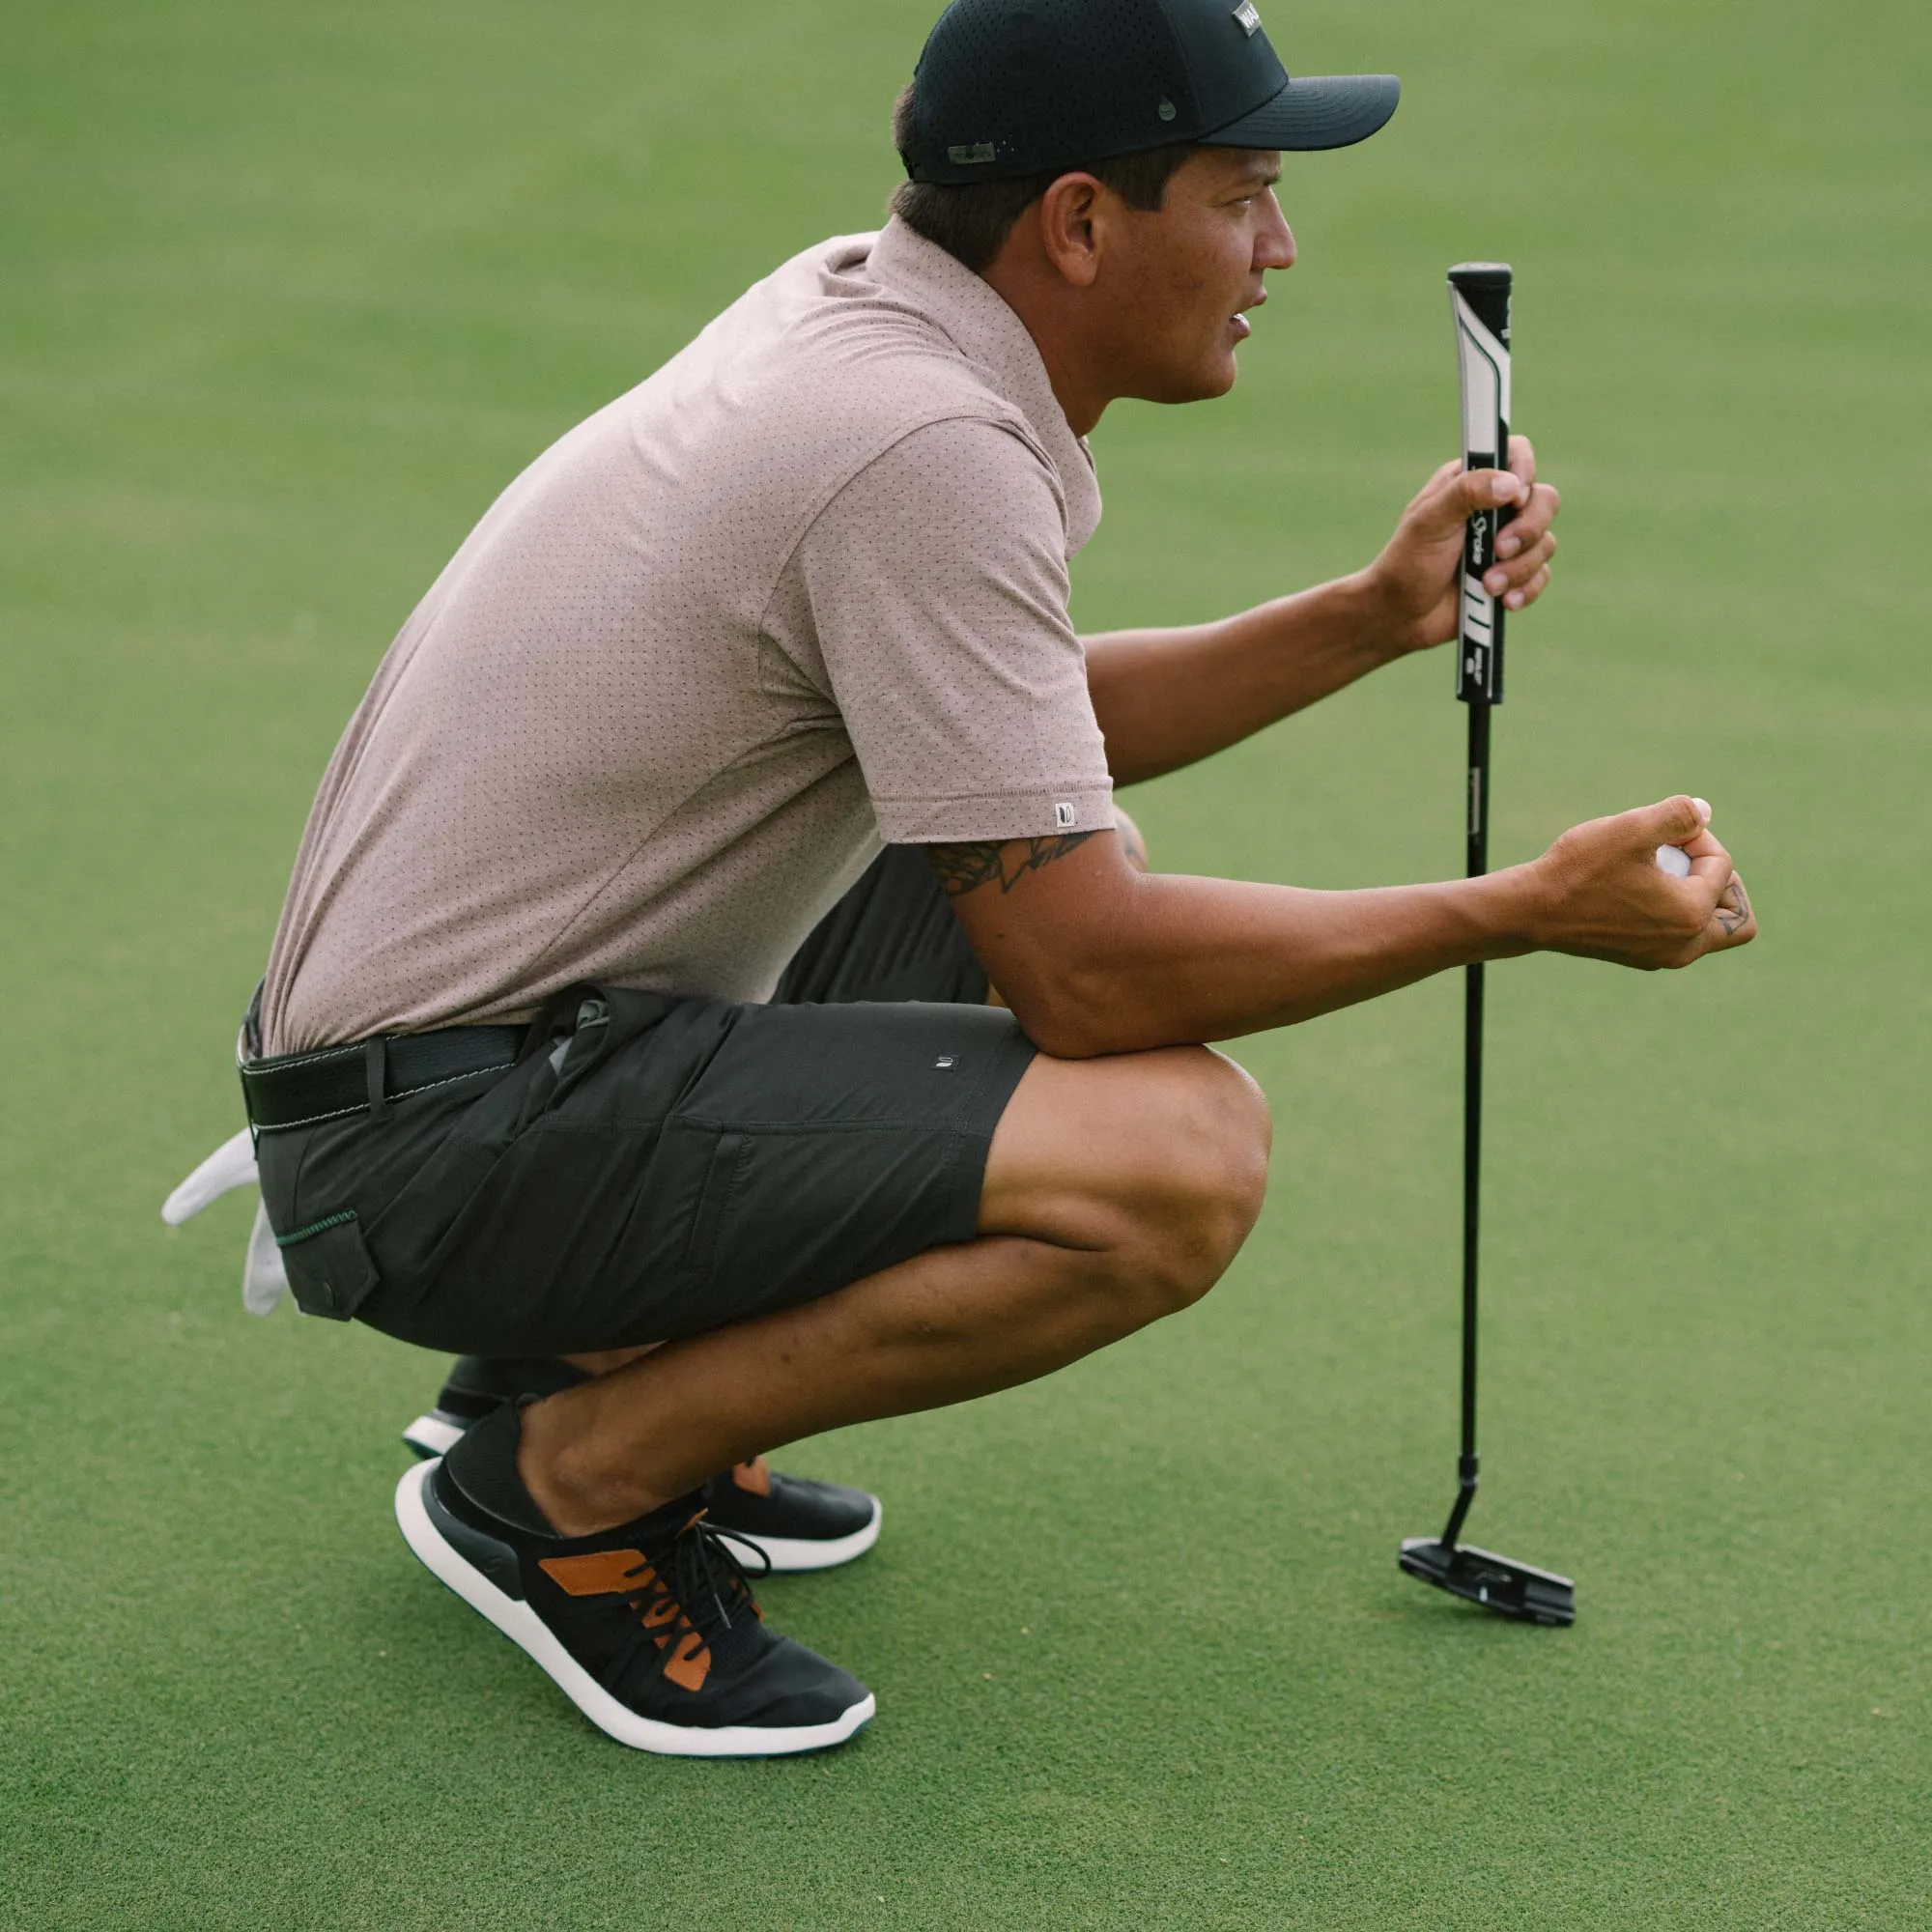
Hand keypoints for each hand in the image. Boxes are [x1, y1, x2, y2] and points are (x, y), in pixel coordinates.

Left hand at [1361, 435, 1560, 656]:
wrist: (1401, 616)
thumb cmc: (1407, 564)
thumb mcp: (1428, 522)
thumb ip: (1465, 494)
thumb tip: (1510, 484)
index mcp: (1471, 483)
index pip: (1516, 454)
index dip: (1524, 471)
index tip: (1514, 500)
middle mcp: (1495, 508)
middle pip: (1544, 500)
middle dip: (1528, 528)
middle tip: (1499, 549)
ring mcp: (1507, 542)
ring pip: (1544, 542)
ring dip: (1519, 568)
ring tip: (1486, 585)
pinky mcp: (1513, 575)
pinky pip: (1540, 576)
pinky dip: (1525, 590)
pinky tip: (1503, 601)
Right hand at [1523, 795, 1756, 968]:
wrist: (1532, 910)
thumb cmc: (1579, 870)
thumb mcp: (1632, 828)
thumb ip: (1679, 814)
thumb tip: (1703, 813)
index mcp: (1691, 914)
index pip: (1723, 867)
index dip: (1698, 839)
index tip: (1661, 832)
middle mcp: (1684, 945)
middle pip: (1737, 915)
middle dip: (1718, 878)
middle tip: (1682, 859)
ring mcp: (1662, 956)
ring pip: (1709, 929)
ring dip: (1697, 895)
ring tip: (1661, 872)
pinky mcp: (1642, 957)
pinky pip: (1681, 937)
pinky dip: (1673, 911)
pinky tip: (1638, 888)